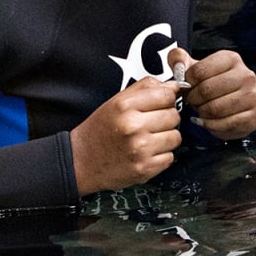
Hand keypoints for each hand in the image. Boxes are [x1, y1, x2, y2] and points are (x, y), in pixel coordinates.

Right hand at [69, 76, 182, 196]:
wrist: (80, 162)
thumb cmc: (98, 131)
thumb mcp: (116, 101)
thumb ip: (145, 88)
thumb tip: (173, 86)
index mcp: (125, 106)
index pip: (167, 94)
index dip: (168, 98)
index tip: (164, 102)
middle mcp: (133, 127)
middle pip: (174, 116)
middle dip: (167, 118)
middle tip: (153, 123)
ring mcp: (140, 149)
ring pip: (176, 137)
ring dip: (166, 138)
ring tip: (150, 138)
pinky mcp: (144, 169)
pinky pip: (170, 157)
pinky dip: (162, 155)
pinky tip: (147, 152)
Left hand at [169, 47, 255, 140]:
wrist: (232, 107)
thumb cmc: (211, 85)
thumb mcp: (195, 69)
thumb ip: (179, 60)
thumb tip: (177, 62)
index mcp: (232, 59)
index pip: (200, 70)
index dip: (187, 83)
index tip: (185, 88)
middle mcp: (246, 75)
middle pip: (207, 90)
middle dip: (193, 99)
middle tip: (191, 102)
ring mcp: (252, 96)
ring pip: (216, 108)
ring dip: (202, 113)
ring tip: (200, 110)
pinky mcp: (254, 116)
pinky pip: (225, 124)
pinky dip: (211, 125)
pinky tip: (207, 121)